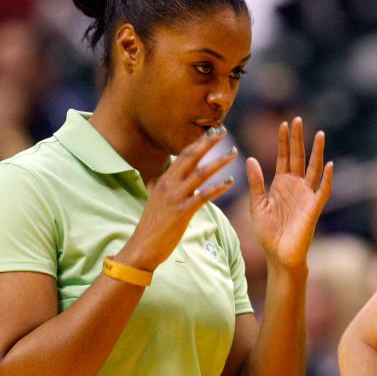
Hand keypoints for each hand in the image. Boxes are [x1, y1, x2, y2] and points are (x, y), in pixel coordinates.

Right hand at [121, 129, 237, 269]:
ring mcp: (175, 196)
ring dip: (218, 162)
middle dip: (208, 142)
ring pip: (200, 174)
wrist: (143, 245)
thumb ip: (160, 184)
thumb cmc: (152, 224)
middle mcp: (169, 183)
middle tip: (223, 129)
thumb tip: (160, 174)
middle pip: (191, 156)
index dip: (198, 142)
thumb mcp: (154, 198)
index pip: (183, 154)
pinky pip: (204, 196)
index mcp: (164, 179)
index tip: (212, 131)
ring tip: (233, 153)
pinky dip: (218, 188)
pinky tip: (231, 182)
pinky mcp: (182, 211)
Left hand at [246, 117, 332, 269]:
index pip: (284, 157)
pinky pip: (323, 191)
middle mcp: (296, 187)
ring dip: (317, 152)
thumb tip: (251, 158)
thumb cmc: (268, 233)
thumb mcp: (257, 204)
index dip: (284, 141)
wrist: (278, 256)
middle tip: (298, 119)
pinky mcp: (314, 208)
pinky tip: (329, 165)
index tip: (283, 124)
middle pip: (299, 157)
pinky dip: (327, 179)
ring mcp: (306, 196)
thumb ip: (256, 182)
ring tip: (319, 134)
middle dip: (298, 139)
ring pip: (314, 169)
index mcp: (281, 184)